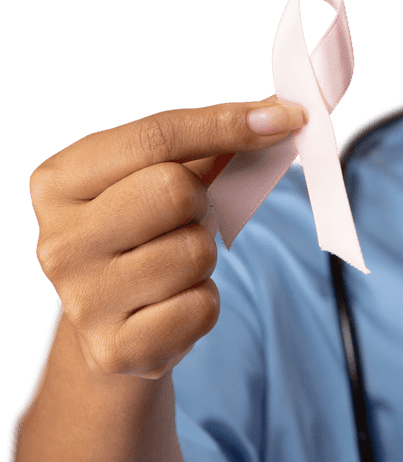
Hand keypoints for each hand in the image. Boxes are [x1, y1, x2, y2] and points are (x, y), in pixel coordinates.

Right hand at [30, 96, 306, 379]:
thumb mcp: (161, 174)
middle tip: (186, 216)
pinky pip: (202, 306)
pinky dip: (205, 299)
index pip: (155, 136)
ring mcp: (81, 300)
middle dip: (200, 200)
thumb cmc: (144, 229)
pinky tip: (174, 301)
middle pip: (174, 191)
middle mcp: (57, 241)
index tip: (285, 118)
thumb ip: (212, 139)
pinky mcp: (115, 349)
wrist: (113, 322)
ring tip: (173, 261)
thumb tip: (280, 113)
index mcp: (59, 182)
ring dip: (203, 255)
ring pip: (195, 252)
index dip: (226, 123)